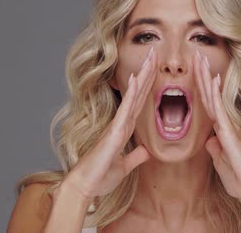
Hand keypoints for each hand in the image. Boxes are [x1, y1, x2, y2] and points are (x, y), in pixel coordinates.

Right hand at [60, 46, 157, 200]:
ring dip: (143, 75)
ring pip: (134, 95)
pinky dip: (132, 93)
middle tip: (155, 52)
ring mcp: (117, 125)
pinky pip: (126, 108)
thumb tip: (146, 152)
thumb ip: (135, 157)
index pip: (140, 102)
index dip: (148, 85)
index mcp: (125, 130)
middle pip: (138, 93)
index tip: (155, 69)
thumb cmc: (100, 178)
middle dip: (147, 72)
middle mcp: (121, 123)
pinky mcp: (114, 131)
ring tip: (151, 57)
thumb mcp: (124, 167)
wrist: (85, 187)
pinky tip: (137, 77)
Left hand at [193, 50, 240, 203]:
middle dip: (202, 75)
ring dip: (206, 77)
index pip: (208, 104)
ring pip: (215, 98)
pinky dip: (215, 95)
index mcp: (222, 131)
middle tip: (195, 55)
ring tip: (199, 59)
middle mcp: (227, 125)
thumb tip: (209, 141)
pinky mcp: (231, 134)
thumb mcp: (221, 163)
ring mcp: (230, 127)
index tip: (194, 70)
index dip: (201, 87)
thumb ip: (216, 150)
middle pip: (211, 95)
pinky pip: (220, 111)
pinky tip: (211, 80)